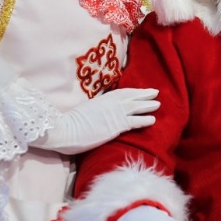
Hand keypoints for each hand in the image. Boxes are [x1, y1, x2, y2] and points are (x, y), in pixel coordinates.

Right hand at [32, 88, 159, 154]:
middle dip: (144, 95)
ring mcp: (113, 114)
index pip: (121, 93)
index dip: (133, 91)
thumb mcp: (85, 111)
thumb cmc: (68, 124)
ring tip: (158, 104)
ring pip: (136, 107)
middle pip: (131, 97)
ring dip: (148, 105)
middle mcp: (109, 104)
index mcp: (101, 99)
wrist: (62, 130)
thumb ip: (96, 109)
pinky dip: (144, 119)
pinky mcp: (115, 126)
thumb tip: (100, 111)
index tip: (142, 90)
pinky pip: (134, 121)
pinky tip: (153, 119)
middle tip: (156, 93)